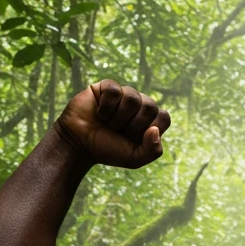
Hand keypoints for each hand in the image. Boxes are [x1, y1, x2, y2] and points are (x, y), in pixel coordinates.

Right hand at [56, 79, 170, 168]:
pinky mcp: (107, 87)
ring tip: (108, 123)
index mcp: (149, 122)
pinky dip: (106, 107)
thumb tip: (155, 130)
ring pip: (133, 98)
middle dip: (134, 125)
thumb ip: (152, 150)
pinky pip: (114, 90)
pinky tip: (100, 113)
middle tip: (119, 132)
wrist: (80, 144)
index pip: (164, 117)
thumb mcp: (134, 159)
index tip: (135, 139)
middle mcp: (139, 107)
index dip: (151, 129)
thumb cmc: (107, 150)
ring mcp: (123, 95)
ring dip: (119, 117)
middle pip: (151, 106)